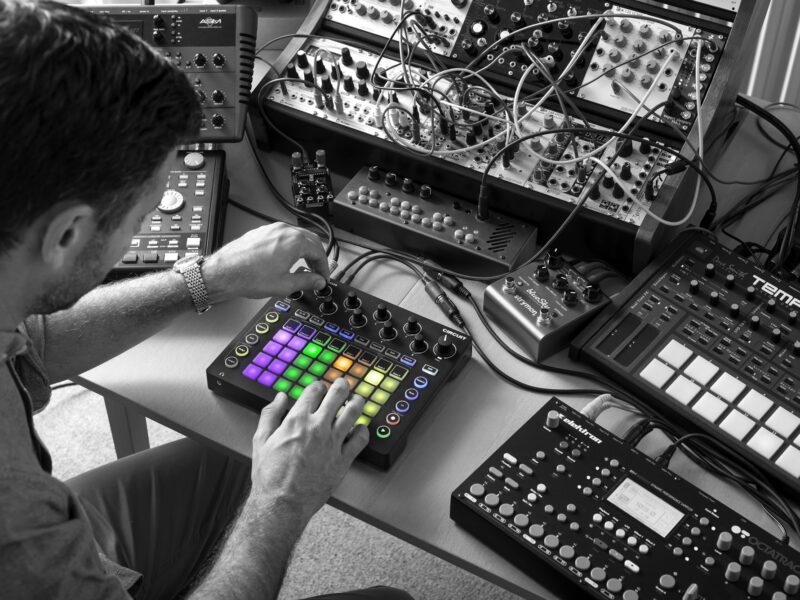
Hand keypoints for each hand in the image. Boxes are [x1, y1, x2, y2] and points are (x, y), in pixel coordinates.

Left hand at [202, 222, 328, 303]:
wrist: (224, 272)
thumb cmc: (248, 276)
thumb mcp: (285, 284)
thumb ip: (307, 281)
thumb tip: (318, 281)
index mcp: (294, 241)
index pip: (319, 252)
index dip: (324, 267)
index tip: (323, 277)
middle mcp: (284, 231)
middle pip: (310, 240)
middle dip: (316, 257)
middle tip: (317, 272)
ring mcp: (271, 229)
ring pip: (296, 236)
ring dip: (304, 250)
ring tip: (302, 266)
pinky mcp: (261, 232)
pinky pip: (282, 236)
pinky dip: (290, 246)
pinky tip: (285, 259)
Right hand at [249, 378, 368, 521]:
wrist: (281, 504)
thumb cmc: (270, 476)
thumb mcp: (261, 440)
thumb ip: (270, 415)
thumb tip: (279, 398)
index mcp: (297, 420)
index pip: (314, 391)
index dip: (319, 386)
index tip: (320, 387)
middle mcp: (317, 427)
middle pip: (337, 396)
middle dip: (342, 386)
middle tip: (344, 385)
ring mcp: (332, 443)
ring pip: (352, 413)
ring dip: (357, 402)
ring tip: (358, 400)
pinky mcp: (343, 459)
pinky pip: (360, 439)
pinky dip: (363, 430)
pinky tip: (360, 429)